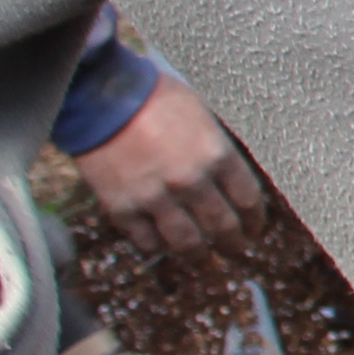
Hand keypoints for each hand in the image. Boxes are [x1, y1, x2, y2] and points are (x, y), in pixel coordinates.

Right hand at [73, 73, 267, 257]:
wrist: (99, 96)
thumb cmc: (153, 95)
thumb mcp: (200, 115)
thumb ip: (215, 149)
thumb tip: (228, 177)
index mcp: (217, 155)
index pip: (247, 200)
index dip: (254, 220)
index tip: (254, 228)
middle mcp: (191, 182)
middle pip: (222, 227)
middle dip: (233, 243)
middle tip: (236, 250)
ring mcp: (156, 199)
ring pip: (187, 243)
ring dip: (199, 255)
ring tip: (204, 259)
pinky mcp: (123, 208)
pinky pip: (147, 242)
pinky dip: (158, 247)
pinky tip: (163, 246)